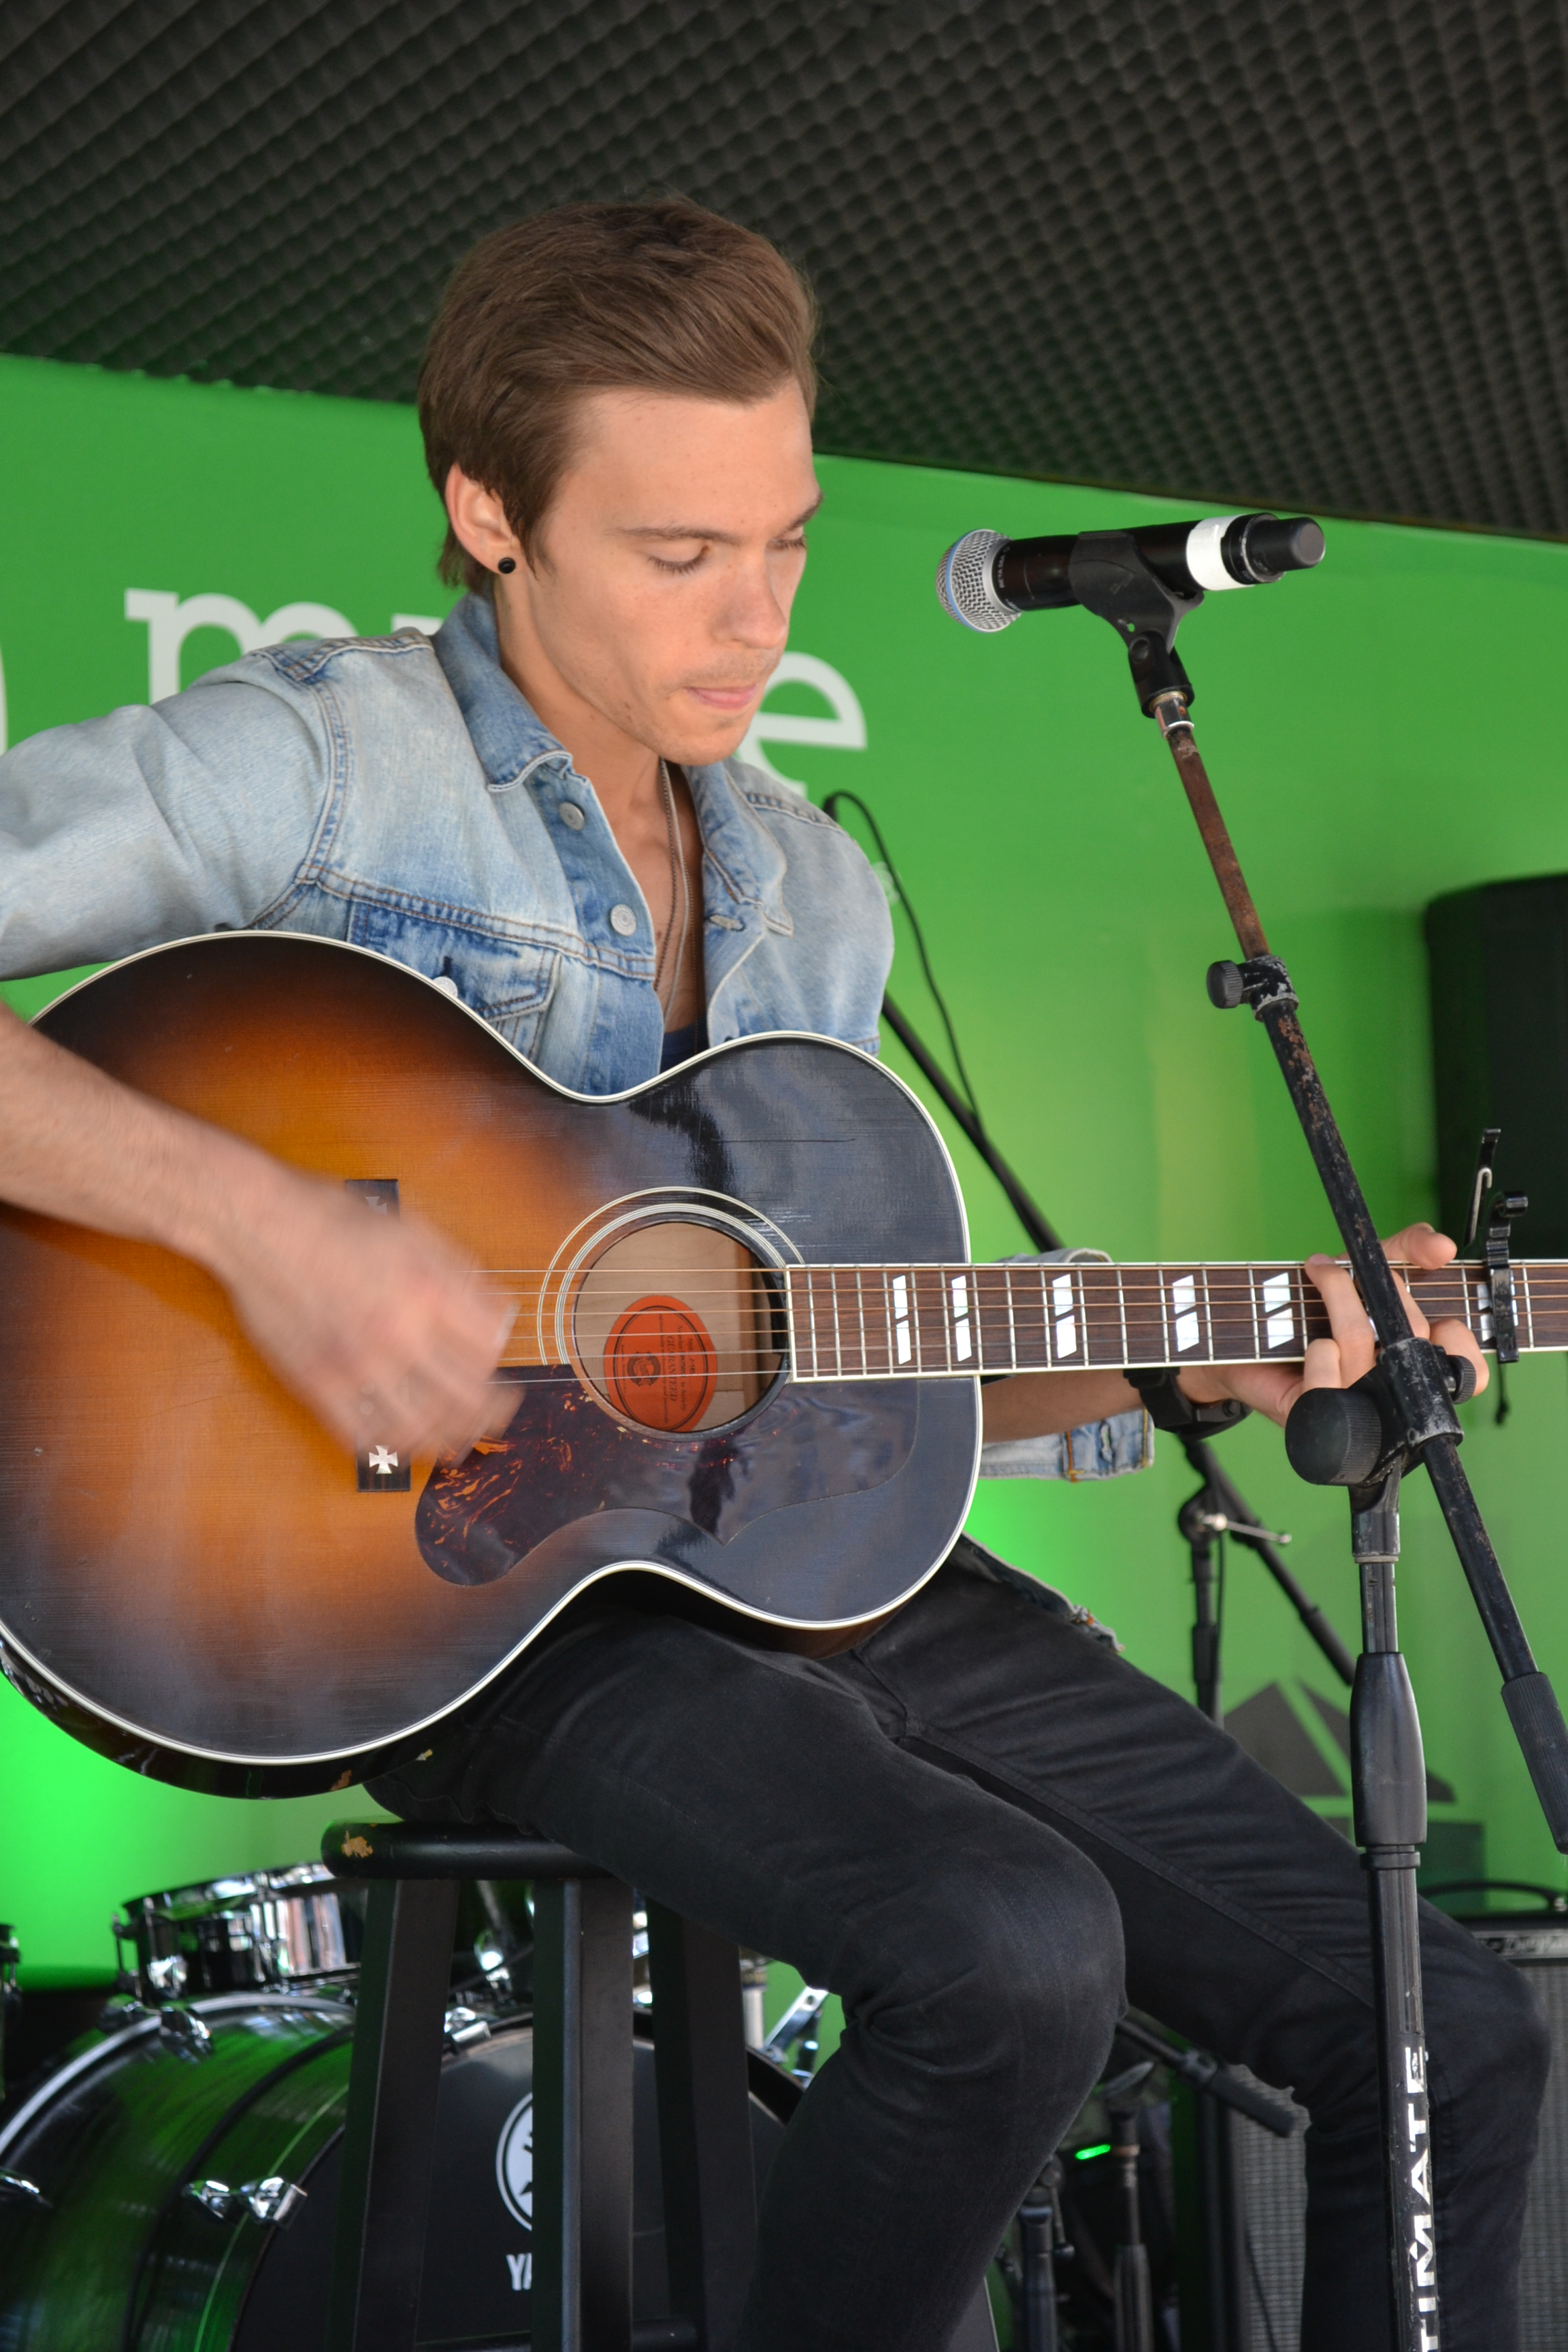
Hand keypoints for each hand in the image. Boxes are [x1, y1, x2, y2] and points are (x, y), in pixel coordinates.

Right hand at [209, 1159, 514, 1458]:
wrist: (258, 1224)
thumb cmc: (331, 1218)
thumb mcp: (412, 1230)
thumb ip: (460, 1273)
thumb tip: (499, 1312)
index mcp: (427, 1289)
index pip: (488, 1349)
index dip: (497, 1358)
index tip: (492, 1361)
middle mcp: (397, 1331)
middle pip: (465, 1396)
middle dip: (491, 1411)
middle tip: (497, 1413)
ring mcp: (356, 1363)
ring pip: (422, 1427)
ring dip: (448, 1437)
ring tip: (459, 1437)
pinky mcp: (317, 1383)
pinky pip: (365, 1435)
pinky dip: (391, 1445)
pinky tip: (404, 1439)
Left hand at [1177, 1222, 1488, 1427]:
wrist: (1242, 1334)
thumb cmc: (1312, 1307)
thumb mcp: (1366, 1268)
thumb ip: (1407, 1250)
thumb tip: (1443, 1244)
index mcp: (1414, 1366)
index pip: (1465, 1370)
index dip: (1459, 1342)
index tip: (1441, 1314)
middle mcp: (1390, 1395)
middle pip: (1411, 1341)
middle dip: (1387, 1291)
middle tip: (1357, 1268)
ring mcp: (1353, 1410)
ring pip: (1362, 1344)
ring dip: (1340, 1296)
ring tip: (1319, 1270)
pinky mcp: (1312, 1416)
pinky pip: (1328, 1380)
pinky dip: (1320, 1351)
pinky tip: (1311, 1341)